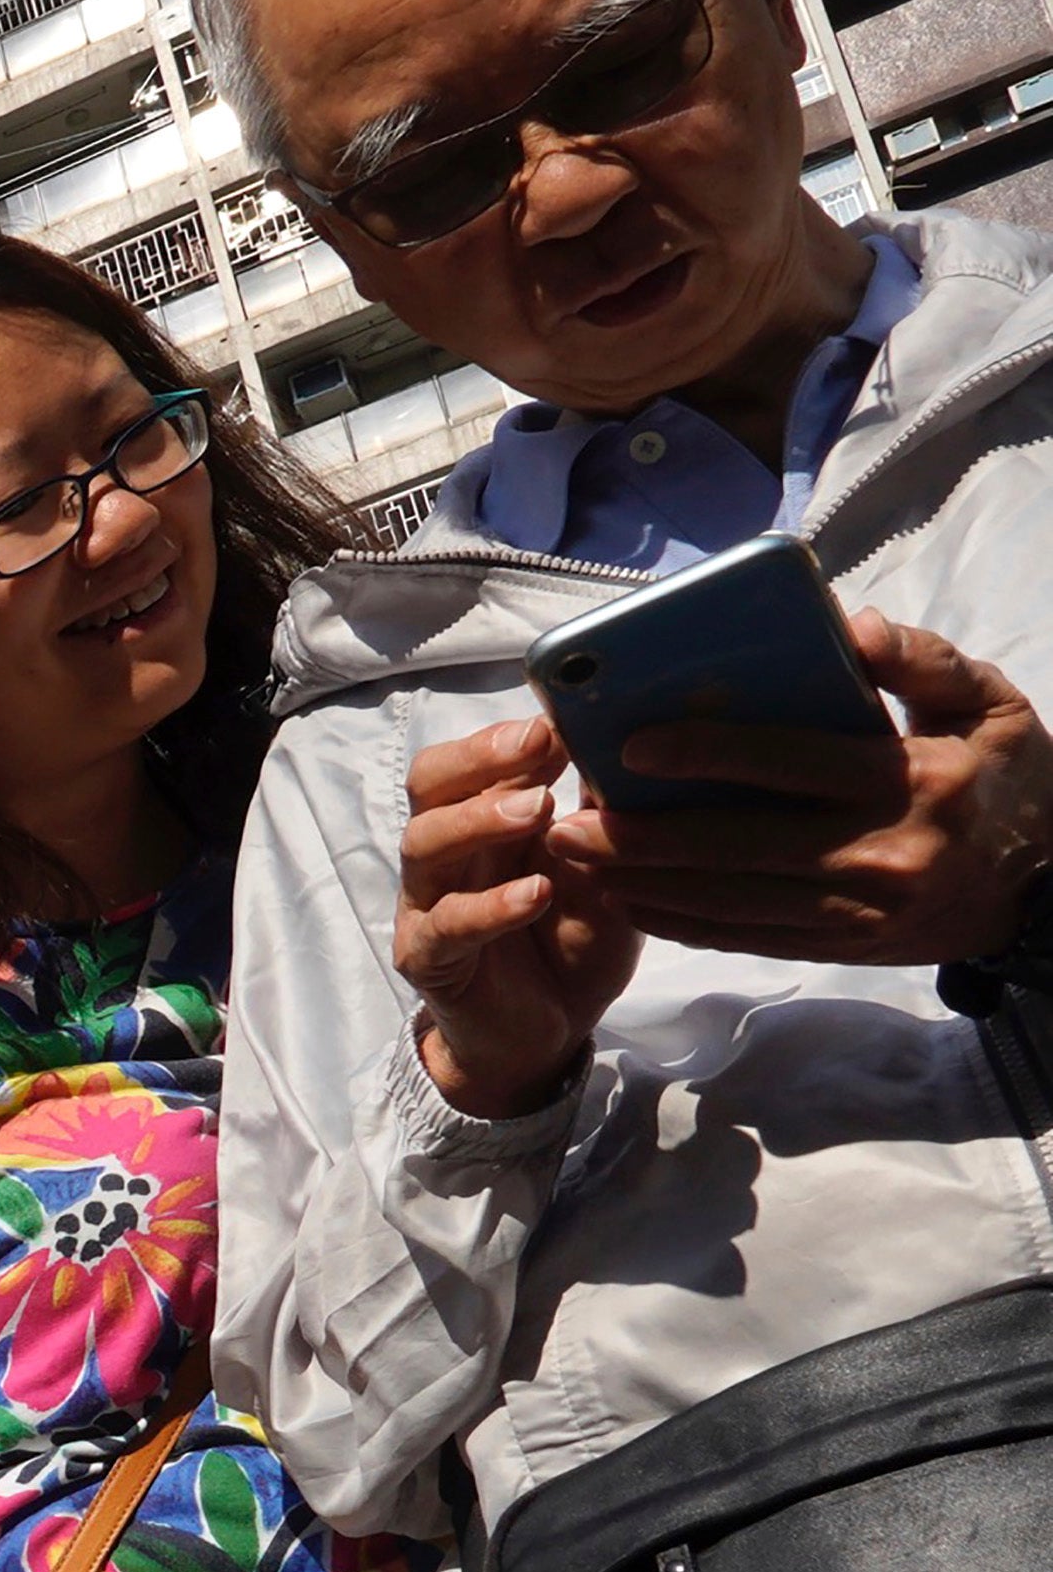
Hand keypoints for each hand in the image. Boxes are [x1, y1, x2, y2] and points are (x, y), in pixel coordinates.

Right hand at [399, 714, 643, 1116]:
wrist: (543, 1035)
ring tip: (539, 810)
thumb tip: (632, 751)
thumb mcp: (603, 873)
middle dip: (480, 757)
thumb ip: (602, 822)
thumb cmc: (571, 942)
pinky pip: (447, 924)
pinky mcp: (429, 957)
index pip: (469, 758)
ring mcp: (429, 904)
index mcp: (484, 821)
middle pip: (430, 785)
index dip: (507, 734)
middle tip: (540, 745)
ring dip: (480, 819)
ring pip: (425, 845)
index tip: (560, 720)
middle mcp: (448, 853)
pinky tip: (534, 894)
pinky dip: (490, 905)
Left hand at [553, 613, 1052, 966]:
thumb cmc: (1010, 775)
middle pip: (739, 847)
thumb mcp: (988, 703)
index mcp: (914, 779)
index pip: (792, 762)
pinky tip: (627, 898)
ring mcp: (858, 910)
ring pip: (730, 903)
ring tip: (573, 861)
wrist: (1048, 883)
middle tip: (566, 822)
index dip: (709, 754)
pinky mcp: (842, 945)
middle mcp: (881, 853)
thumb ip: (920, 661)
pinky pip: (744, 937)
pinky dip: (679, 921)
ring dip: (643, 885)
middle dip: (643, 838)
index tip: (634, 746)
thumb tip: (849, 626)